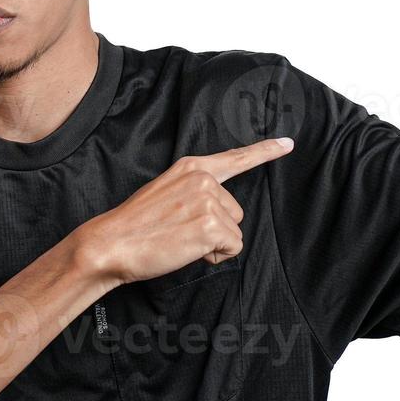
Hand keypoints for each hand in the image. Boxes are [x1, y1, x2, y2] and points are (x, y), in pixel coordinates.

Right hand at [79, 137, 293, 286]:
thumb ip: (192, 193)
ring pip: (234, 231)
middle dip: (214, 229)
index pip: (234, 158)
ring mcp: (209, 201)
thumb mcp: (165, 193)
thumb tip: (215, 213)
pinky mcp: (212, 225)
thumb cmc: (135, 226)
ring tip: (179, 241)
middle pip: (235, 211)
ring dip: (213, 244)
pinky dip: (214, 257)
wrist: (112, 243)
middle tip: (179, 233)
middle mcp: (203, 179)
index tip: (287, 143)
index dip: (265, 151)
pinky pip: (232, 248)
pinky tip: (187, 250)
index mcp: (191, 167)